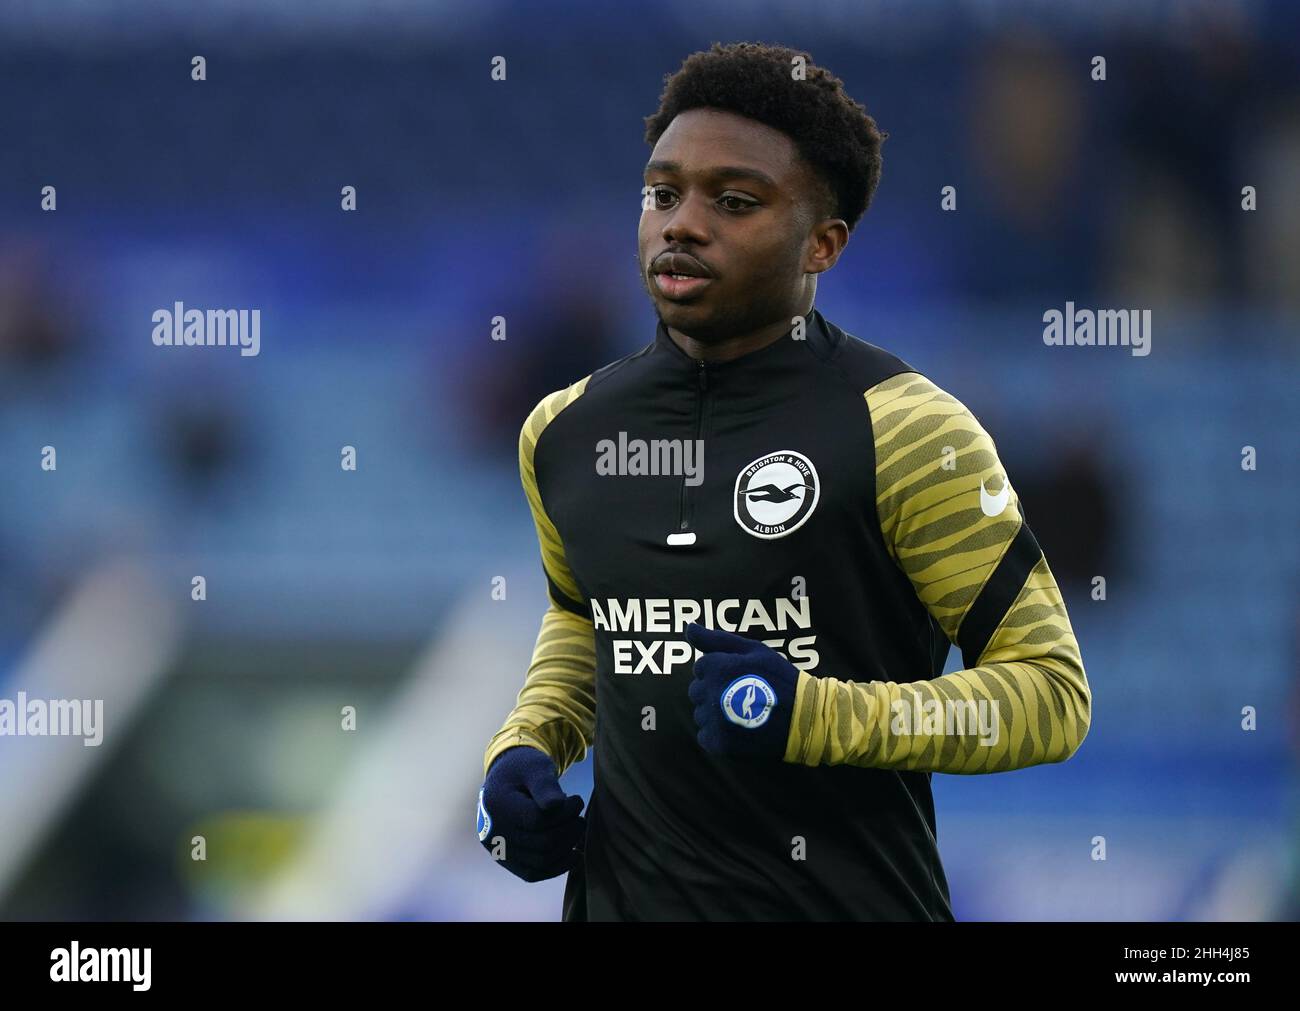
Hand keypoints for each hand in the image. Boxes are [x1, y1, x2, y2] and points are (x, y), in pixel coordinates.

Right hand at [477, 746, 585, 881]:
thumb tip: (556, 805)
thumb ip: (545, 784)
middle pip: (542, 843)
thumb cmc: (524, 770)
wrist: (507, 781)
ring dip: (566, 849)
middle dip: (569, 831)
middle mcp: (493, 833)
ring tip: (576, 830)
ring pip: (540, 862)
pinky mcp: (506, 861)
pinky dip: (556, 868)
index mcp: (497, 806)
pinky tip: (573, 855)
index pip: (537, 820)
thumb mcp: (535, 767)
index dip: (565, 813)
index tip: (577, 801)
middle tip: (580, 818)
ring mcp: (498, 850)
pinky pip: (533, 873)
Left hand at [685, 622, 799, 760]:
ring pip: (700, 714)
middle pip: (696, 691)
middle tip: (743, 696)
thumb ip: (717, 639)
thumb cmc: (779, 678)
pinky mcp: (718, 743)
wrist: (804, 718)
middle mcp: (711, 693)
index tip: (741, 678)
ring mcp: (714, 720)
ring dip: (715, 713)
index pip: (700, 667)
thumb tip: (689, 627)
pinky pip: (704, 736)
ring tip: (743, 713)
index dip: (721, 671)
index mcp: (718, 667)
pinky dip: (718, 735)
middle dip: (714, 691)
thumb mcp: (753, 650)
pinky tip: (739, 729)